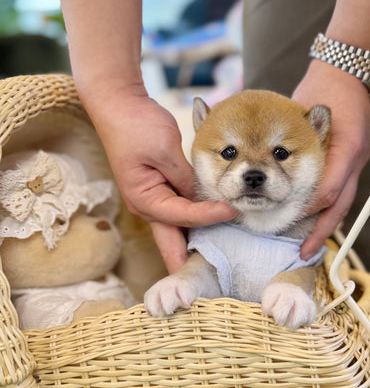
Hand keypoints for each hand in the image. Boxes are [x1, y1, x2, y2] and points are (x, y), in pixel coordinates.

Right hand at [81, 83, 237, 271]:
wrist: (118, 104)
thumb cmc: (137, 125)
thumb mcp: (166, 151)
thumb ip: (185, 178)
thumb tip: (202, 198)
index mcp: (145, 200)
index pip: (183, 217)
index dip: (209, 216)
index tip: (232, 211)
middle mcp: (146, 206)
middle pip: (173, 242)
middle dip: (190, 262)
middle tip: (210, 284)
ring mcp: (151, 200)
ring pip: (177, 229)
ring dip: (195, 242)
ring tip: (218, 260)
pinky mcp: (159, 190)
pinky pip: (178, 213)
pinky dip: (194, 221)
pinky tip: (210, 227)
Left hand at [291, 60, 369, 258]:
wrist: (346, 75)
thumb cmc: (328, 91)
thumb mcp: (313, 112)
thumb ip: (302, 139)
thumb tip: (280, 170)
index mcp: (348, 152)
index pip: (329, 192)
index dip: (309, 208)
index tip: (288, 216)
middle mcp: (353, 163)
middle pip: (339, 206)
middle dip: (322, 230)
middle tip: (305, 251)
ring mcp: (353, 164)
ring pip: (340, 204)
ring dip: (324, 224)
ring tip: (308, 244)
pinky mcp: (348, 162)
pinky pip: (338, 192)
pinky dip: (325, 208)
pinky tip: (310, 218)